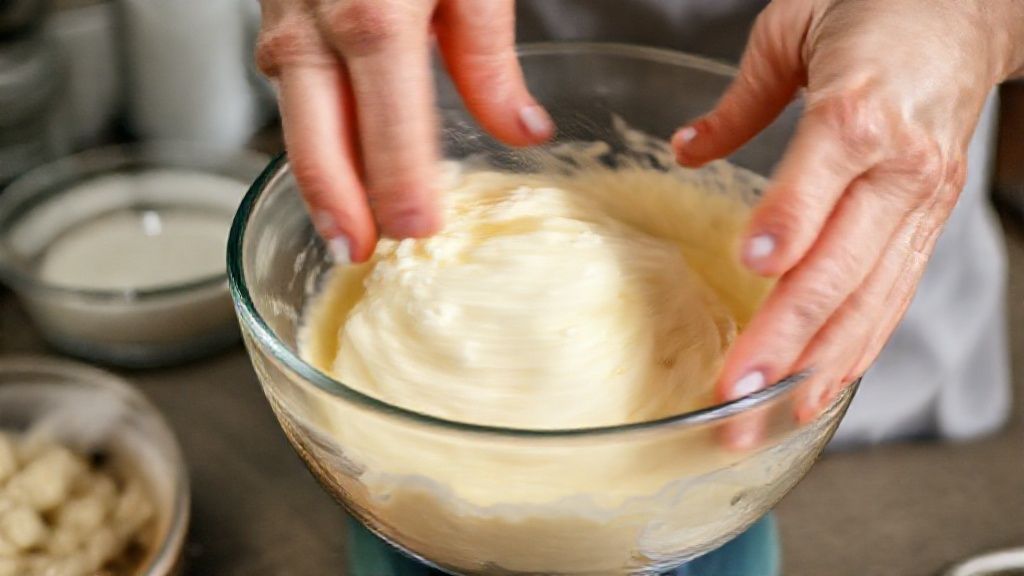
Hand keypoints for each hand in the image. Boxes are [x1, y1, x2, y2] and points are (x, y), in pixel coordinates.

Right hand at [256, 0, 553, 261]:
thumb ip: (488, 56)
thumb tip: (522, 131)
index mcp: (376, 16)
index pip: (386, 128)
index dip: (400, 185)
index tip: (418, 230)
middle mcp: (316, 22)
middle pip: (317, 136)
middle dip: (338, 202)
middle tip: (359, 253)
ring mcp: (285, 15)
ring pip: (292, 115)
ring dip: (315, 176)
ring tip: (342, 226)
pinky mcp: (275, 9)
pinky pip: (286, 82)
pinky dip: (306, 129)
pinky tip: (329, 157)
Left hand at [672, 0, 1023, 428]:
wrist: (969, 10)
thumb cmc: (879, 11)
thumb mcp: (795, 28)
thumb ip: (743, 99)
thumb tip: (687, 148)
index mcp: (861, 104)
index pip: (826, 171)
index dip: (791, 220)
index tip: (751, 266)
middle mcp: (899, 165)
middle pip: (842, 262)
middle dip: (786, 335)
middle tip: (734, 390)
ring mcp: (920, 202)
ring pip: (869, 298)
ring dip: (816, 365)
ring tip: (766, 416)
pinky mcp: (927, 224)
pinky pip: (892, 297)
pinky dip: (858, 349)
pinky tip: (822, 390)